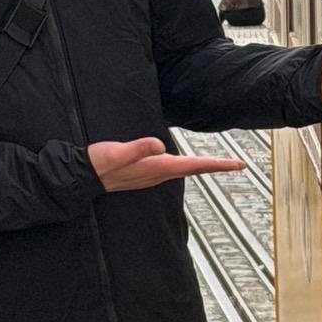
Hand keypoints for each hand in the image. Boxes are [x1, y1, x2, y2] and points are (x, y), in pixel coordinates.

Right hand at [90, 137, 248, 193]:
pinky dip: (187, 165)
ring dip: (203, 166)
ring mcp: (152, 175)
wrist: (84, 176)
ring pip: (185, 170)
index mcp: (158, 167)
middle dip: (216, 166)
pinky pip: (173, 169)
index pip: (194, 165)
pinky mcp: (146, 172)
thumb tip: (159, 145)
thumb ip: (137, 149)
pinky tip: (186, 162)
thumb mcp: (117, 152)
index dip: (217, 164)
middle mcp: (159, 173)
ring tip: (219, 163)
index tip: (237, 164)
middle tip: (237, 164)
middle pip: (194, 169)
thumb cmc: (100, 163)